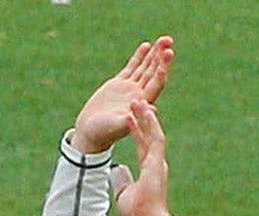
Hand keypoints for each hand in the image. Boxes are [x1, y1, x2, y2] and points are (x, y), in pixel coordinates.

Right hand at [71, 36, 173, 154]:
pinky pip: (132, 67)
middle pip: (154, 72)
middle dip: (161, 56)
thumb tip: (153, 109)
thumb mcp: (117, 125)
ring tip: (163, 39)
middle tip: (168, 40)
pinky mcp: (118, 84)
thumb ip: (133, 118)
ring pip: (145, 67)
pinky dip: (139, 57)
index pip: (156, 82)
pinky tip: (146, 45)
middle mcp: (139, 94)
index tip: (167, 54)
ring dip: (154, 54)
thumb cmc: (102, 132)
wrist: (89, 133)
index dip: (162, 68)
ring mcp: (130, 88)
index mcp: (142, 103)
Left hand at [112, 99, 172, 215]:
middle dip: (142, 118)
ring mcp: (157, 161)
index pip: (142, 144)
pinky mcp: (157, 162)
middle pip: (148, 134)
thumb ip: (122, 180)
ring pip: (153, 132)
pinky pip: (155, 138)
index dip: (137, 130)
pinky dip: (150, 125)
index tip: (130, 117)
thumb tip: (116, 170)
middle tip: (135, 102)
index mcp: (148, 168)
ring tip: (138, 101)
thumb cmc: (138, 212)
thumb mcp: (124, 193)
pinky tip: (144, 113)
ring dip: (146, 116)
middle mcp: (155, 162)